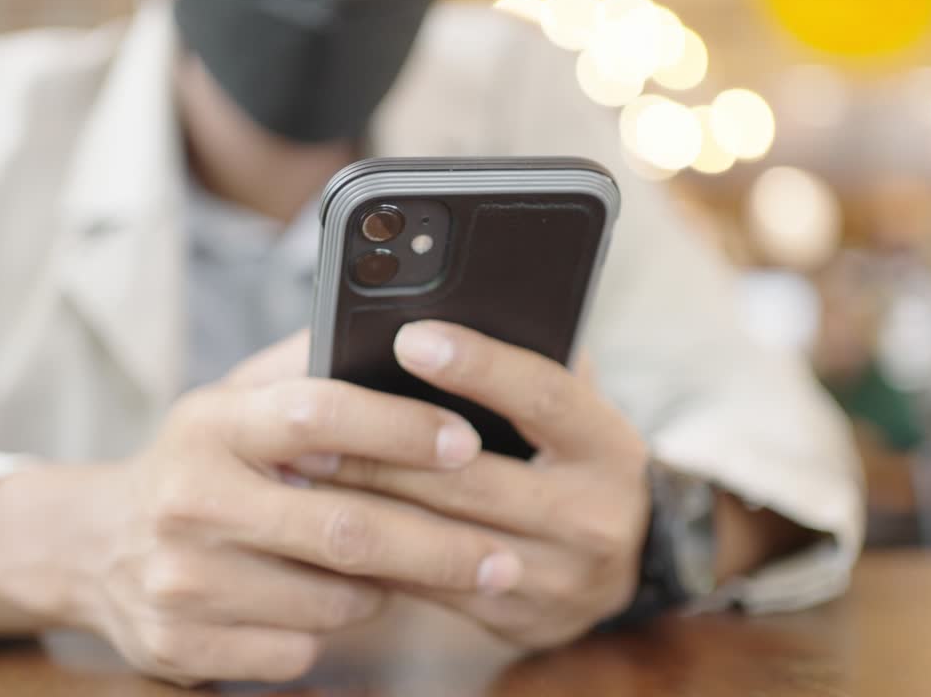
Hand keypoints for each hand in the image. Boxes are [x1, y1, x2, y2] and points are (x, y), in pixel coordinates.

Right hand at [83, 330, 523, 684]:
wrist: (91, 547)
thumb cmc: (199, 464)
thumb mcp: (233, 402)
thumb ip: (308, 368)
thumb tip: (404, 330)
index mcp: (211, 424)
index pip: (319, 413)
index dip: (401, 428)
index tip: (468, 441)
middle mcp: (190, 500)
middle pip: (345, 530)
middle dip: (440, 547)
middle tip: (502, 556)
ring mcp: (181, 581)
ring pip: (333, 601)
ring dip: (382, 589)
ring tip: (395, 566)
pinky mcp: (180, 647)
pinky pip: (299, 651)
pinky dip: (330, 630)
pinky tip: (325, 601)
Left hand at [299, 321, 651, 649]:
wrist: (626, 563)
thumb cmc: (577, 460)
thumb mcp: (576, 410)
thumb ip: (530, 367)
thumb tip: (451, 311)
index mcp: (608, 447)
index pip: (543, 396)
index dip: (478, 366)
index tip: (409, 338)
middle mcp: (592, 516)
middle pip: (471, 478)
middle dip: (383, 449)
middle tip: (312, 423)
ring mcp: (557, 576)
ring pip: (441, 538)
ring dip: (365, 504)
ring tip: (303, 471)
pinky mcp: (519, 618)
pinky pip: (431, 587)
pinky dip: (376, 554)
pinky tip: (329, 526)